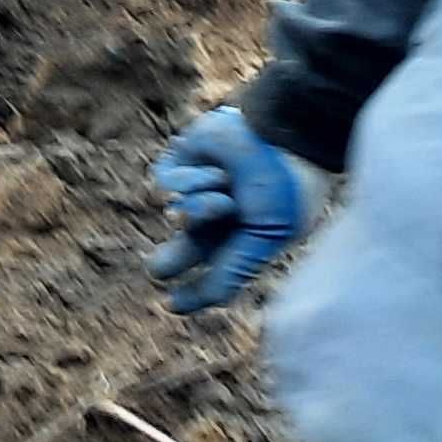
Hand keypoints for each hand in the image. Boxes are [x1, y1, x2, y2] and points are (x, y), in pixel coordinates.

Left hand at [148, 110, 321, 313]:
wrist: (281, 137)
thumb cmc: (283, 189)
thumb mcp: (265, 237)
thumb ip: (232, 271)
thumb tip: (195, 305)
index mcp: (247, 239)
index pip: (216, 271)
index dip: (193, 290)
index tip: (171, 304)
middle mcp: (221, 216)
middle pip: (183, 247)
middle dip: (170, 261)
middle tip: (158, 272)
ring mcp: (201, 188)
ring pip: (176, 214)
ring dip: (202, 208)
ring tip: (227, 195)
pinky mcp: (181, 162)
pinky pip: (167, 184)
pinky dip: (192, 181)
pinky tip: (215, 171)